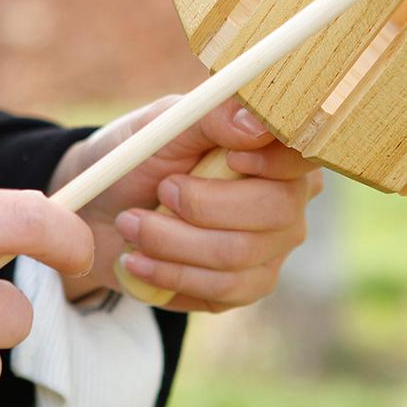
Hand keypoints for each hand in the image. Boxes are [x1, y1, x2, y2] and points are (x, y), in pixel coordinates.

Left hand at [50, 98, 323, 311]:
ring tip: (130, 223)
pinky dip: (169, 274)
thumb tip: (255, 123)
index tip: (231, 159)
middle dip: (203, 205)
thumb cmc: (142, 158)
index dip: (274, 161)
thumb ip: (212, 116)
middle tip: (161, 190)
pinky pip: (222, 289)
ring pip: (238, 253)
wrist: (103, 213)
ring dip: (171, 240)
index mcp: (277, 149)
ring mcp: (273, 247)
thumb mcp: (166, 124)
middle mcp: (289, 199)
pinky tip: (137, 260)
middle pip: (276, 210)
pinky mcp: (247, 286)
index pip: (303, 155)